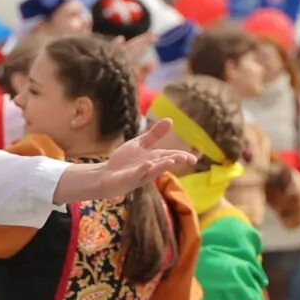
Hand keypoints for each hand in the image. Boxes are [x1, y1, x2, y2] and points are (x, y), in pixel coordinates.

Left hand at [62, 118, 198, 201]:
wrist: (106, 174)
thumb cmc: (125, 161)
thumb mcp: (140, 144)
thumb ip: (154, 134)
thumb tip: (170, 120)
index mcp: (155, 158)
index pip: (171, 156)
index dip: (182, 157)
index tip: (193, 158)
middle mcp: (150, 167)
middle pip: (165, 163)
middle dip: (175, 161)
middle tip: (187, 159)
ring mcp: (140, 174)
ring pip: (153, 171)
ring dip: (162, 166)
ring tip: (171, 161)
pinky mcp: (129, 179)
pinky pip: (137, 174)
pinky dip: (142, 169)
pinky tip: (147, 163)